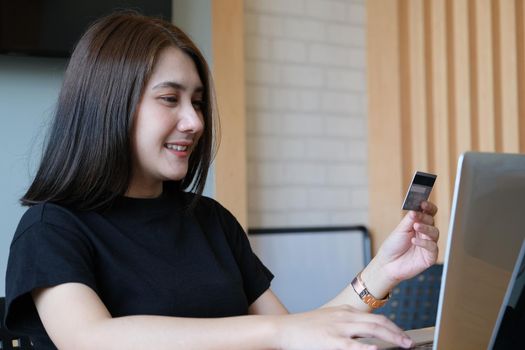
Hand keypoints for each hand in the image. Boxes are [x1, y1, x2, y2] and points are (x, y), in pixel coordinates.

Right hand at [275, 305, 413, 349]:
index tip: (402, 335)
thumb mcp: (329, 319)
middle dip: (397, 332)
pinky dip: (366, 347)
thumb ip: (346, 323)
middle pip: (378, 322)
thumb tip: (363, 333)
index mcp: (345, 312)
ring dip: (391, 337)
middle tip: (409, 342)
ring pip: (371, 330)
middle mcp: (344, 317)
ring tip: (404, 345)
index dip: (392, 326)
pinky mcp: (330, 341)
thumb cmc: (305, 327)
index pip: (375, 317)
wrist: (284, 329)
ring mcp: (338, 328)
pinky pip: (352, 344)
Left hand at [374, 201, 439, 282]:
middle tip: (416, 215)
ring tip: (416, 226)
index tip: (423, 202)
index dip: (428, 206)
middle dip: (424, 217)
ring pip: (434, 233)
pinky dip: (424, 243)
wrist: (387, 264)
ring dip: (425, 228)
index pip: (428, 213)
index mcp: (418, 224)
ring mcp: (428, 244)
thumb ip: (409, 221)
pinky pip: (432, 247)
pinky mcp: (430, 256)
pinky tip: (414, 241)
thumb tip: (416, 210)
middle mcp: (425, 233)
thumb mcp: (399, 230)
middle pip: (432, 221)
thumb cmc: (393, 246)